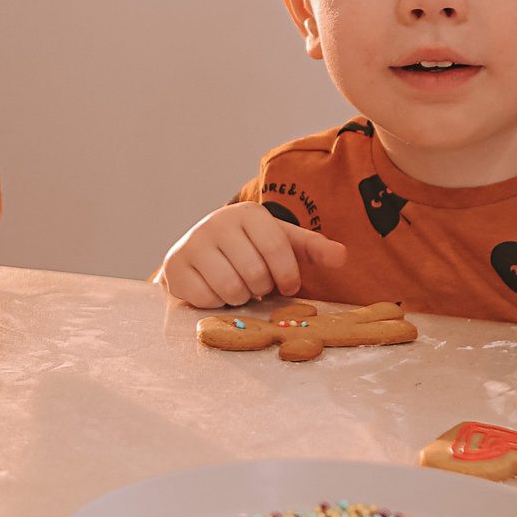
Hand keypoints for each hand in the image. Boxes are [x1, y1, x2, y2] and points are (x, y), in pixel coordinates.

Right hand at [161, 203, 347, 306]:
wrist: (200, 251)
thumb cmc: (248, 248)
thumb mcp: (282, 243)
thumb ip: (312, 249)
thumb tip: (342, 256)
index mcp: (248, 212)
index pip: (277, 248)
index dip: (288, 274)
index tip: (288, 285)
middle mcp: (216, 222)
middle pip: (254, 273)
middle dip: (261, 288)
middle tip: (256, 284)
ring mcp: (192, 243)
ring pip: (230, 288)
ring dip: (240, 298)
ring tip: (238, 287)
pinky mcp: (175, 267)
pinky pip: (206, 298)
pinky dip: (216, 303)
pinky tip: (216, 291)